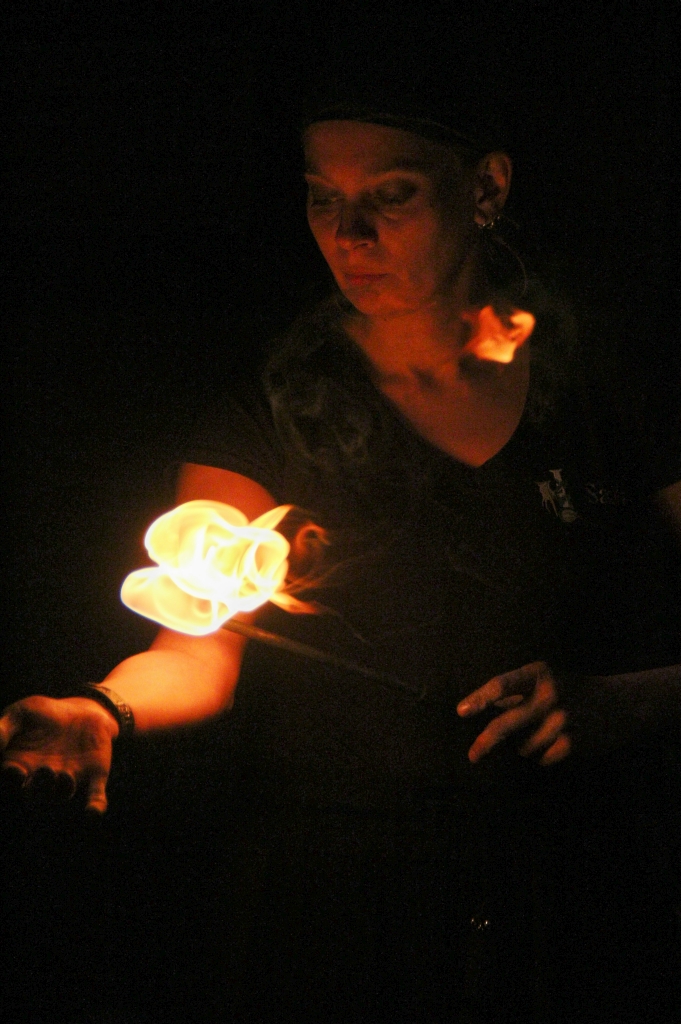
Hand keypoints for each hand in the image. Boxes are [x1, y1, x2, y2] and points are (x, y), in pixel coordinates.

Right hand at [0, 695, 118, 812]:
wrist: (80, 710)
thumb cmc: (41, 714)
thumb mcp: (20, 714)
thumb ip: (3, 729)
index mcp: (18, 767)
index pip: (10, 782)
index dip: (11, 781)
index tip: (14, 770)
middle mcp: (41, 780)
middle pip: (35, 796)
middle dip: (39, 789)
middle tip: (45, 770)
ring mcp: (67, 779)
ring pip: (62, 795)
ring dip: (63, 791)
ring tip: (65, 775)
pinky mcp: (93, 777)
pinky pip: (94, 797)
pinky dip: (94, 806)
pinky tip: (93, 813)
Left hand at [457, 661, 570, 765]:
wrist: (611, 703)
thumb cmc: (562, 691)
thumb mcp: (538, 681)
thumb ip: (509, 692)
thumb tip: (469, 709)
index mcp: (536, 673)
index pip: (502, 684)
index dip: (481, 698)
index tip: (462, 711)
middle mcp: (550, 693)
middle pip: (507, 723)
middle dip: (487, 741)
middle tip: (473, 755)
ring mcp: (563, 717)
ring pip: (523, 745)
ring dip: (521, 747)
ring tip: (535, 735)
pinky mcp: (574, 740)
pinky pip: (542, 757)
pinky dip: (540, 756)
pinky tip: (550, 743)